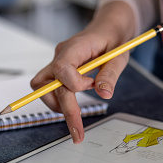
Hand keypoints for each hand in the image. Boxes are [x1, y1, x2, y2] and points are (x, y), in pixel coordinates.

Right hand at [30, 2, 135, 142]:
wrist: (107, 29)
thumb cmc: (113, 40)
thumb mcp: (119, 56)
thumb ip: (110, 75)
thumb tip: (104, 94)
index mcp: (75, 47)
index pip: (61, 68)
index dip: (74, 84)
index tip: (92, 85)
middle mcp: (60, 55)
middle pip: (48, 86)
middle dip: (65, 111)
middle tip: (78, 134)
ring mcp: (55, 63)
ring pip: (42, 89)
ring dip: (58, 105)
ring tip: (77, 112)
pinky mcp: (56, 71)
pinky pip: (47, 89)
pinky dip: (59, 100)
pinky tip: (75, 99)